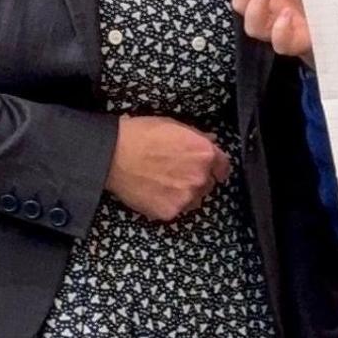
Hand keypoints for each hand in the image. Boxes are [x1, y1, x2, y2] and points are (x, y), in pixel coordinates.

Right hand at [104, 115, 230, 221]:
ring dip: (186, 193)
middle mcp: (200, 177)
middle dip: (197, 179)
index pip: (224, 167)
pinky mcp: (170, 212)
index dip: (216, 167)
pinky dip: (169, 203)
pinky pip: (177, 209)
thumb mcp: (174, 125)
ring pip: (194, 199)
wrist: (113, 155)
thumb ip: (197, 136)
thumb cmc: (141, 135)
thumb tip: (211, 139)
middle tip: (177, 173)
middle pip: (208, 184)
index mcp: (204, 153)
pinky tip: (155, 191)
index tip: (212, 169)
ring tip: (165, 182)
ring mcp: (186, 197)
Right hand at [230, 0, 313, 67]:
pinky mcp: (293, 44)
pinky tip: (287, 15)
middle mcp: (266, 12)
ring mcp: (276, 30)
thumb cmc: (315, 2)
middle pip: (240, 1)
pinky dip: (279, 30)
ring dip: (257, 3)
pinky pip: (278, 43)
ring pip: (252, 26)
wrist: (333, 29)